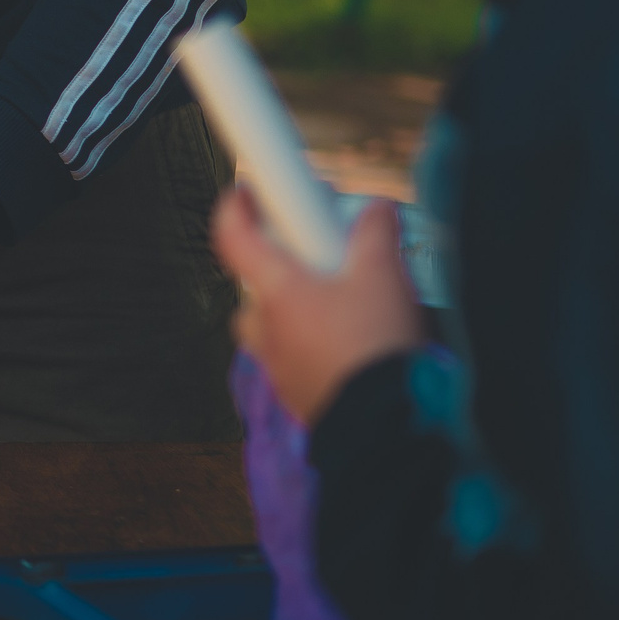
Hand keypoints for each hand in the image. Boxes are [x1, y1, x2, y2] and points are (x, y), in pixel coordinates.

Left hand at [214, 185, 423, 425]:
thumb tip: (377, 212)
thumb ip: (376, 235)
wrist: (386, 424)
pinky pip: (295, 357)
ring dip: (299, 310)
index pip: (232, 238)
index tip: (244, 195)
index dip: (234, 210)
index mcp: (276, 291)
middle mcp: (267, 328)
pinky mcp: (297, 393)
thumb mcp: (385, 276)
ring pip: (275, 324)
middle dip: (285, 267)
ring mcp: (278, 364)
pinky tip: (350, 343)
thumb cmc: (375, 350)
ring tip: (343, 305)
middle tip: (322, 259)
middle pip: (256, 284)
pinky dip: (313, 344)